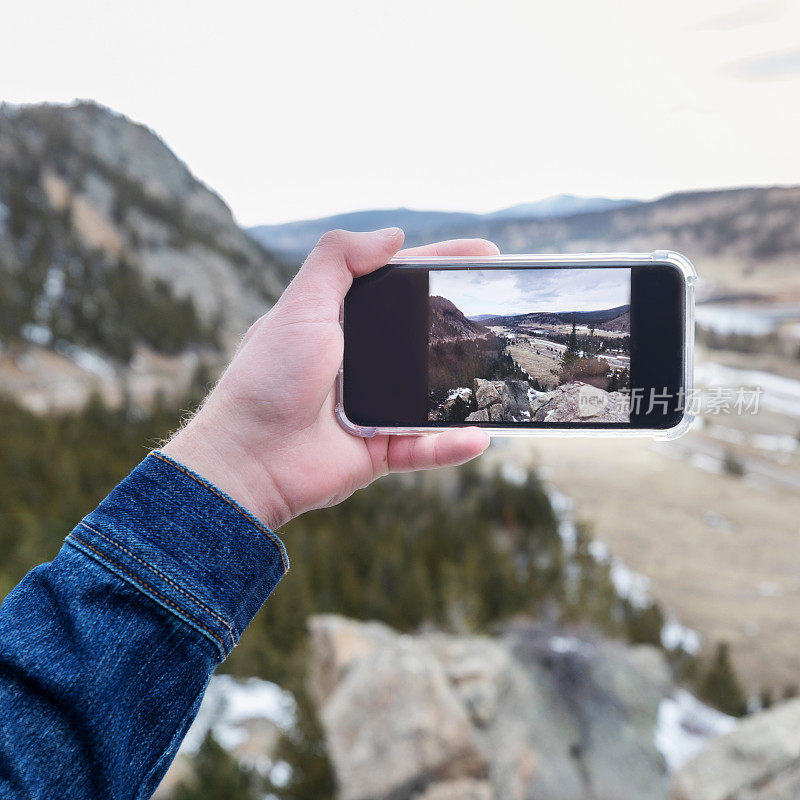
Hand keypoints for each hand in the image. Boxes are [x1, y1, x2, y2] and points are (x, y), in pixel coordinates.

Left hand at [162, 229, 496, 529]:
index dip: (442, 264)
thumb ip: (339, 262)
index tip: (486, 253)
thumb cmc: (267, 378)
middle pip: (424, 335)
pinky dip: (449, 446)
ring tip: (503, 373)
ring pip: (431, 395)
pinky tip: (479, 436)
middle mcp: (360, 362)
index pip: (400, 283)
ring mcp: (372, 407)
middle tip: (504, 310)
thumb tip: (393, 236)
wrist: (247, 459)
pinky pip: (423, 448)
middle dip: (464, 323)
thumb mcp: (300, 307)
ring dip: (466, 387)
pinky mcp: (377, 450)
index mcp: (342, 322)